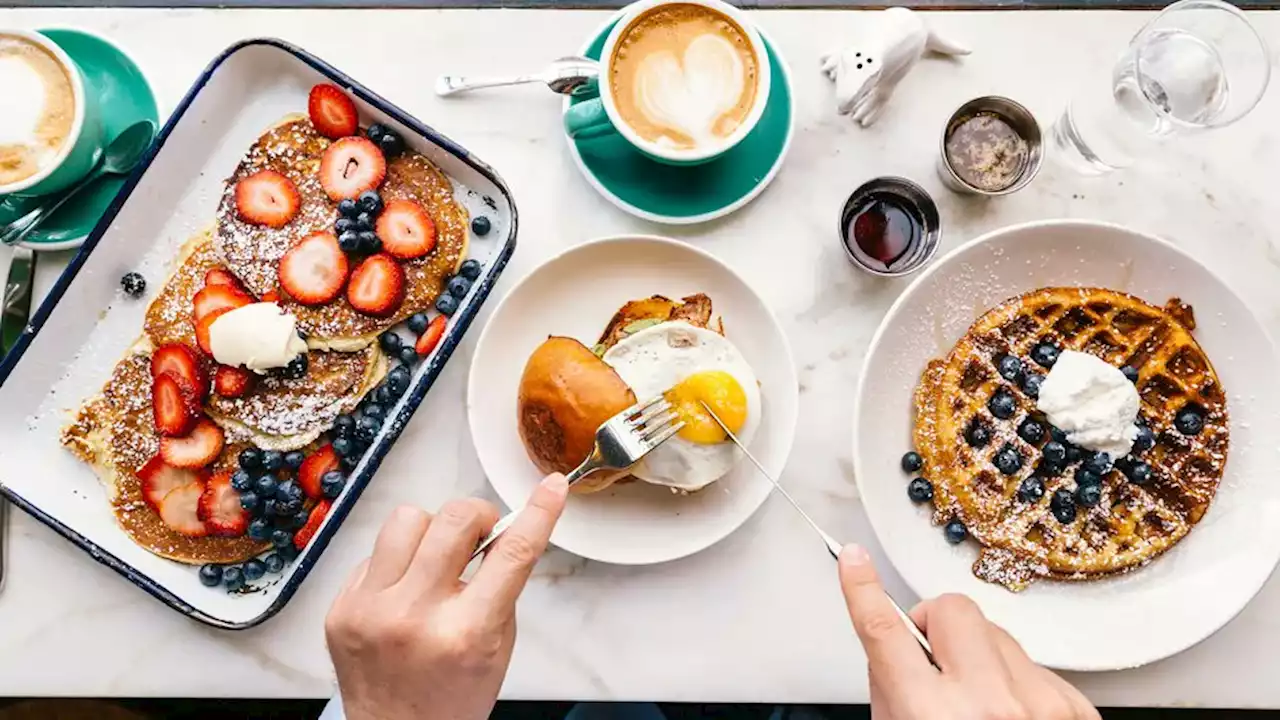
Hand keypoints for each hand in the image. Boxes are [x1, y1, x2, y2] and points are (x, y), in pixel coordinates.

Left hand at [325, 474, 568, 719]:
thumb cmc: (452, 698)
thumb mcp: (497, 647)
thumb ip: (500, 588)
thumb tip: (503, 531)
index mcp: (466, 633)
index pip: (512, 554)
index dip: (538, 513)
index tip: (551, 488)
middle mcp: (414, 617)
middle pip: (453, 519)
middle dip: (477, 517)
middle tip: (480, 535)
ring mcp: (370, 610)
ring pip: (406, 520)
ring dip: (430, 531)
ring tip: (435, 560)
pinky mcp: (341, 609)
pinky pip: (374, 553)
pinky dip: (397, 564)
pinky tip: (403, 591)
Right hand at [838, 545, 1099, 719]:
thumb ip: (895, 695)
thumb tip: (896, 652)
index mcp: (930, 716)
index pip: (884, 632)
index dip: (862, 590)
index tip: (854, 562)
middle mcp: (989, 706)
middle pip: (950, 612)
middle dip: (934, 626)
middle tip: (931, 658)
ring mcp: (1040, 707)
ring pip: (998, 636)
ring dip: (980, 659)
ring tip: (980, 708)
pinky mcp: (1076, 713)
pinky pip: (1038, 668)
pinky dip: (1020, 686)